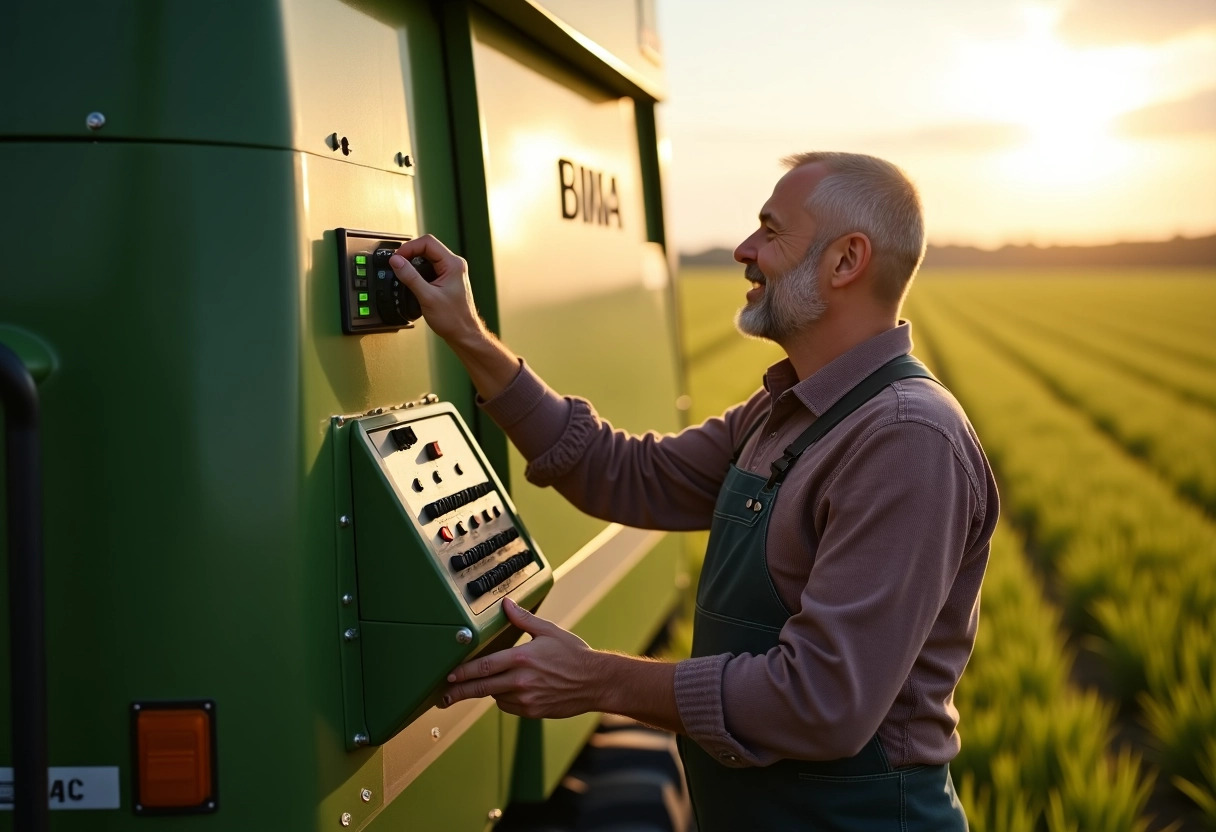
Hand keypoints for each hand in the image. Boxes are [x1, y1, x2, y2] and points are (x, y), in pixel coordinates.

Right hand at [388, 234, 482, 344]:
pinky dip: (418, 271)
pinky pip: (429, 267)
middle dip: (410, 254)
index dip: (409, 247)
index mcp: (453, 264)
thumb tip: (396, 261)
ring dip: (413, 263)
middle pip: (427, 247)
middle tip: (397, 264)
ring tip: (403, 272)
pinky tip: (412, 280)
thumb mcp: (427, 297)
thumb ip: (410, 277)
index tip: (397, 257)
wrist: (463, 333)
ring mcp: (451, 272)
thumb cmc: (453, 319)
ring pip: (427, 257)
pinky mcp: (446, 279)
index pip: (428, 242)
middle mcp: (454, 265)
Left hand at [443, 597, 601, 718]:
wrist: (595, 682)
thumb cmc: (574, 654)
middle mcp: (521, 680)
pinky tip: (512, 689)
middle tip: (442, 697)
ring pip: (495, 697)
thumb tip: (507, 604)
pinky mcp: (532, 711)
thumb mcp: (549, 631)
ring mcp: (527, 698)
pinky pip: (509, 707)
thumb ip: (523, 619)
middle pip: (482, 688)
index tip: (448, 675)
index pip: (484, 666)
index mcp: (522, 658)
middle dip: (459, 692)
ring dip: (489, 691)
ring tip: (486, 684)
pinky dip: (505, 699)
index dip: (463, 671)